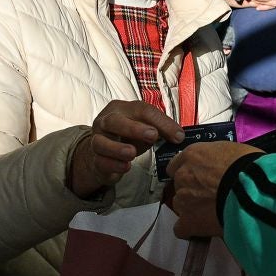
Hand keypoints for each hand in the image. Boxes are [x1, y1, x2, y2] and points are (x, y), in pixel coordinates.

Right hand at [67, 100, 183, 198]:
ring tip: (132, 153)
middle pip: (114, 121)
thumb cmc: (128, 136)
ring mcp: (97, 140)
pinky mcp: (95, 159)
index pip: (141, 110)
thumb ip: (161, 129)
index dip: (160, 122)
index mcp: (121, 109)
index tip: (177, 135)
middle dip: (134, 128)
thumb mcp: (145, 128)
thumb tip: (179, 136)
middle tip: (152, 136)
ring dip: (117, 148)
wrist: (105, 153)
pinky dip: (113, 164)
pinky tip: (125, 166)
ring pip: (101, 142)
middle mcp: (106, 121)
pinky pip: (101, 161)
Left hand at [166, 141, 259, 237]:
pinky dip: (191, 230)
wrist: (251, 190)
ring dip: (192, 209)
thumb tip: (224, 167)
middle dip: (193, 191)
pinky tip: (204, 230)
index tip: (202, 179)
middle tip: (212, 196)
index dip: (191, 173)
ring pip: (181, 206)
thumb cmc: (249, 167)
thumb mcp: (233, 151)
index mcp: (192, 155)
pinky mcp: (188, 221)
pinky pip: (182, 228)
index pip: (178, 165)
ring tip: (212, 214)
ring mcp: (183, 199)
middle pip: (180, 186)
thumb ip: (219, 160)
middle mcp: (182, 175)